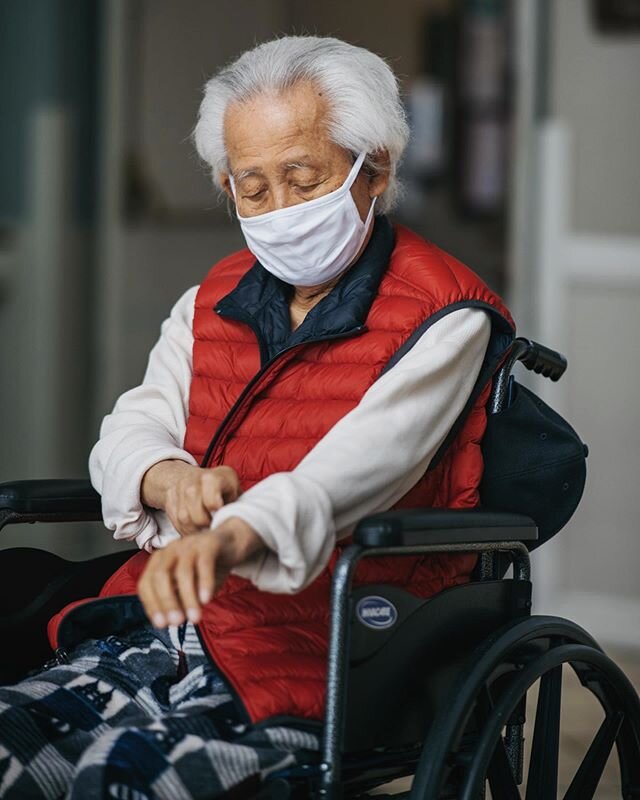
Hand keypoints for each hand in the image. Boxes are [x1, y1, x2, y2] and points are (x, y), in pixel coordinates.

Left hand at [137, 516, 264, 627]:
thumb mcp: (190, 587)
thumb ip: (180, 600)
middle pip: (161, 575)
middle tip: (176, 622)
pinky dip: (204, 582)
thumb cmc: (206, 567)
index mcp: (160, 561)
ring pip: (183, 571)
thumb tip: (172, 621)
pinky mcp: (209, 542)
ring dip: (187, 597)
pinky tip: (206, 599)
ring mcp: (189, 544)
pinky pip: (205, 563)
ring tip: (195, 617)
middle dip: (167, 601)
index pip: (146, 583)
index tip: (161, 624)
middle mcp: (171, 550)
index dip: (151, 605)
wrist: (231, 543)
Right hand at [141, 461, 240, 535]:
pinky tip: (195, 529)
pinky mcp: (169, 501)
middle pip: (196, 514)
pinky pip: (176, 522)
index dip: (217, 513)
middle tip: (214, 528)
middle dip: (206, 526)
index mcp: (212, 478)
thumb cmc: (221, 486)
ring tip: (205, 530)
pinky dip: (186, 530)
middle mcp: (192, 482)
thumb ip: (235, 502)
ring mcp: (178, 491)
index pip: (211, 501)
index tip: (221, 515)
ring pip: (184, 520)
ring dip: (196, 530)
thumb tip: (235, 521)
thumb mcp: (233, 488)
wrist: (193, 477)